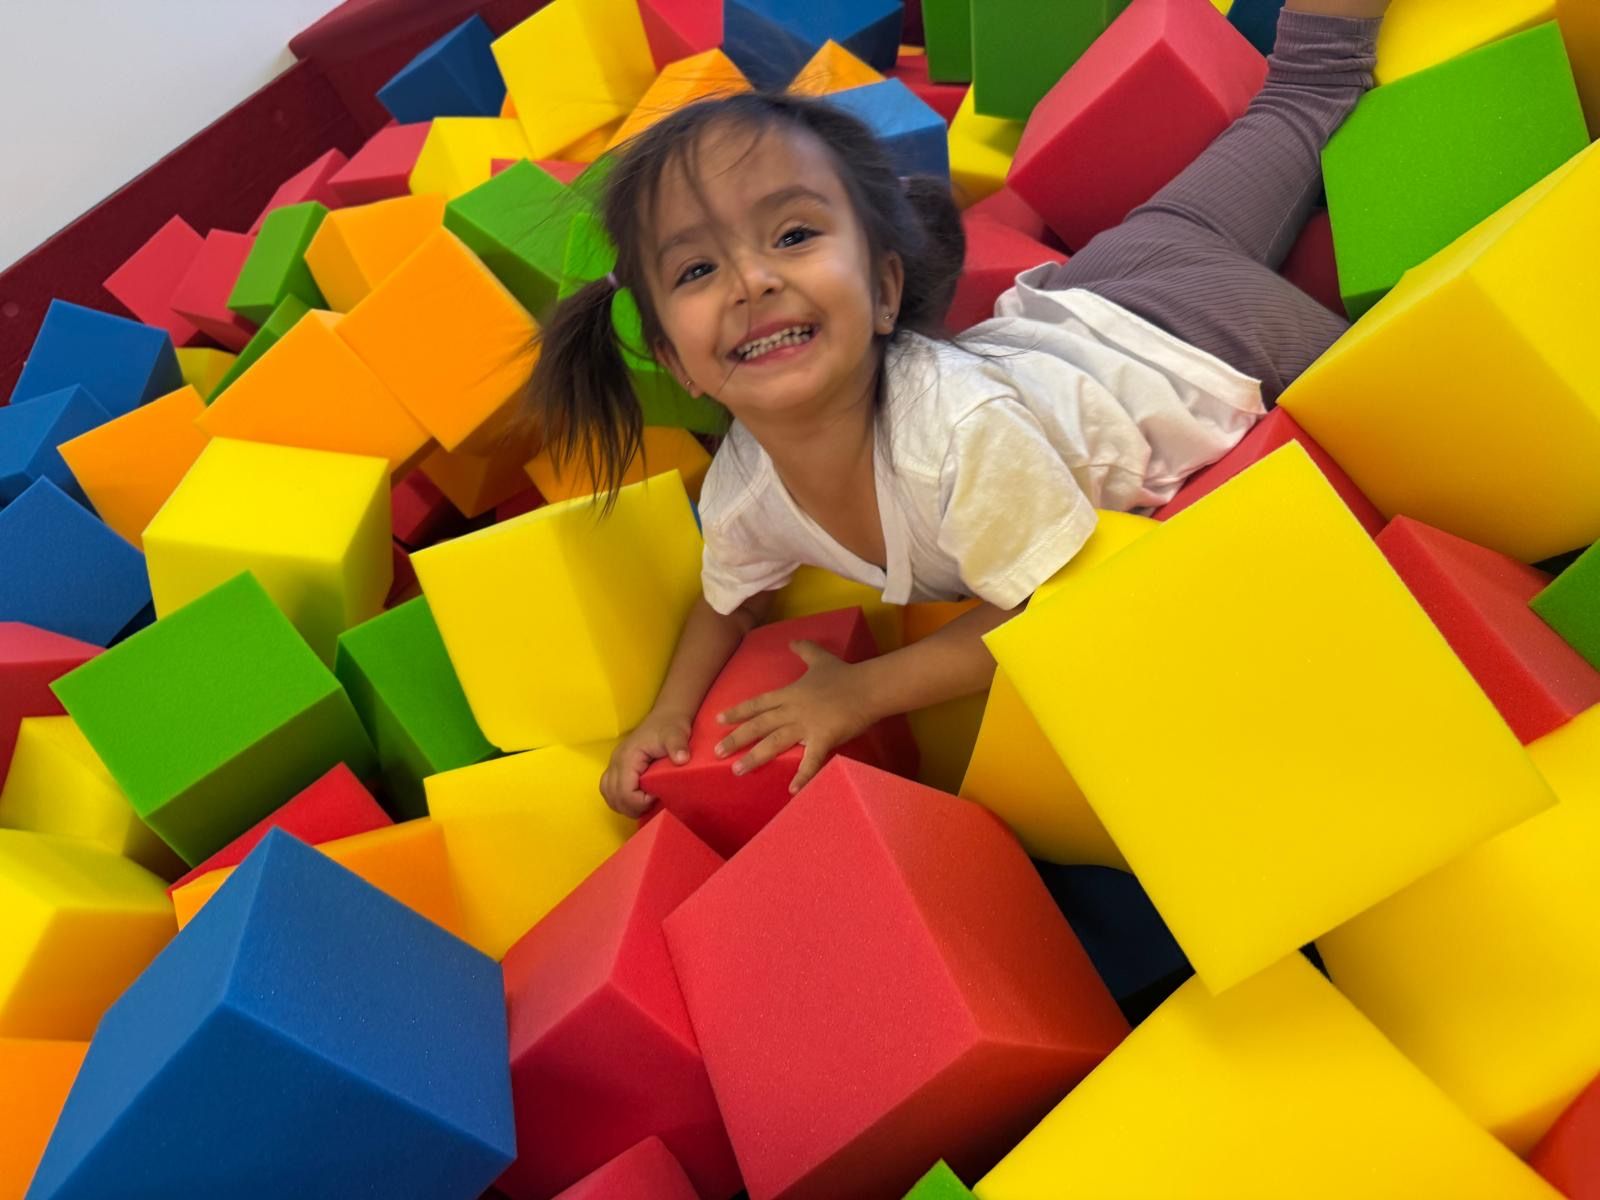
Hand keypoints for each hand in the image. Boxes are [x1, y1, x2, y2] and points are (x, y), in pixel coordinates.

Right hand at [601, 710, 691, 817]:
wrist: (666, 716)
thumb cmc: (671, 726)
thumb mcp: (676, 734)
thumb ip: (677, 746)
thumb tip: (682, 759)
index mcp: (627, 757)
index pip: (624, 792)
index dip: (641, 802)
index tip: (658, 795)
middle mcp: (616, 762)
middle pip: (614, 797)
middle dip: (633, 807)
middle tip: (653, 803)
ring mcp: (614, 764)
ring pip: (608, 795)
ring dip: (625, 806)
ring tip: (645, 803)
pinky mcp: (617, 767)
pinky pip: (609, 789)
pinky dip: (620, 800)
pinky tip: (637, 799)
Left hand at [714, 640, 877, 794]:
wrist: (868, 686)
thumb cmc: (845, 674)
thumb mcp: (820, 658)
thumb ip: (804, 650)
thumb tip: (793, 640)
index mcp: (790, 693)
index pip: (758, 704)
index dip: (738, 712)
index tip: (718, 721)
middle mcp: (793, 710)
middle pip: (759, 725)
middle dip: (737, 738)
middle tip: (717, 752)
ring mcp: (807, 725)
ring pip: (774, 742)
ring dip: (755, 757)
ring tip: (737, 771)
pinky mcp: (824, 738)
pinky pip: (810, 761)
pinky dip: (802, 776)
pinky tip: (792, 790)